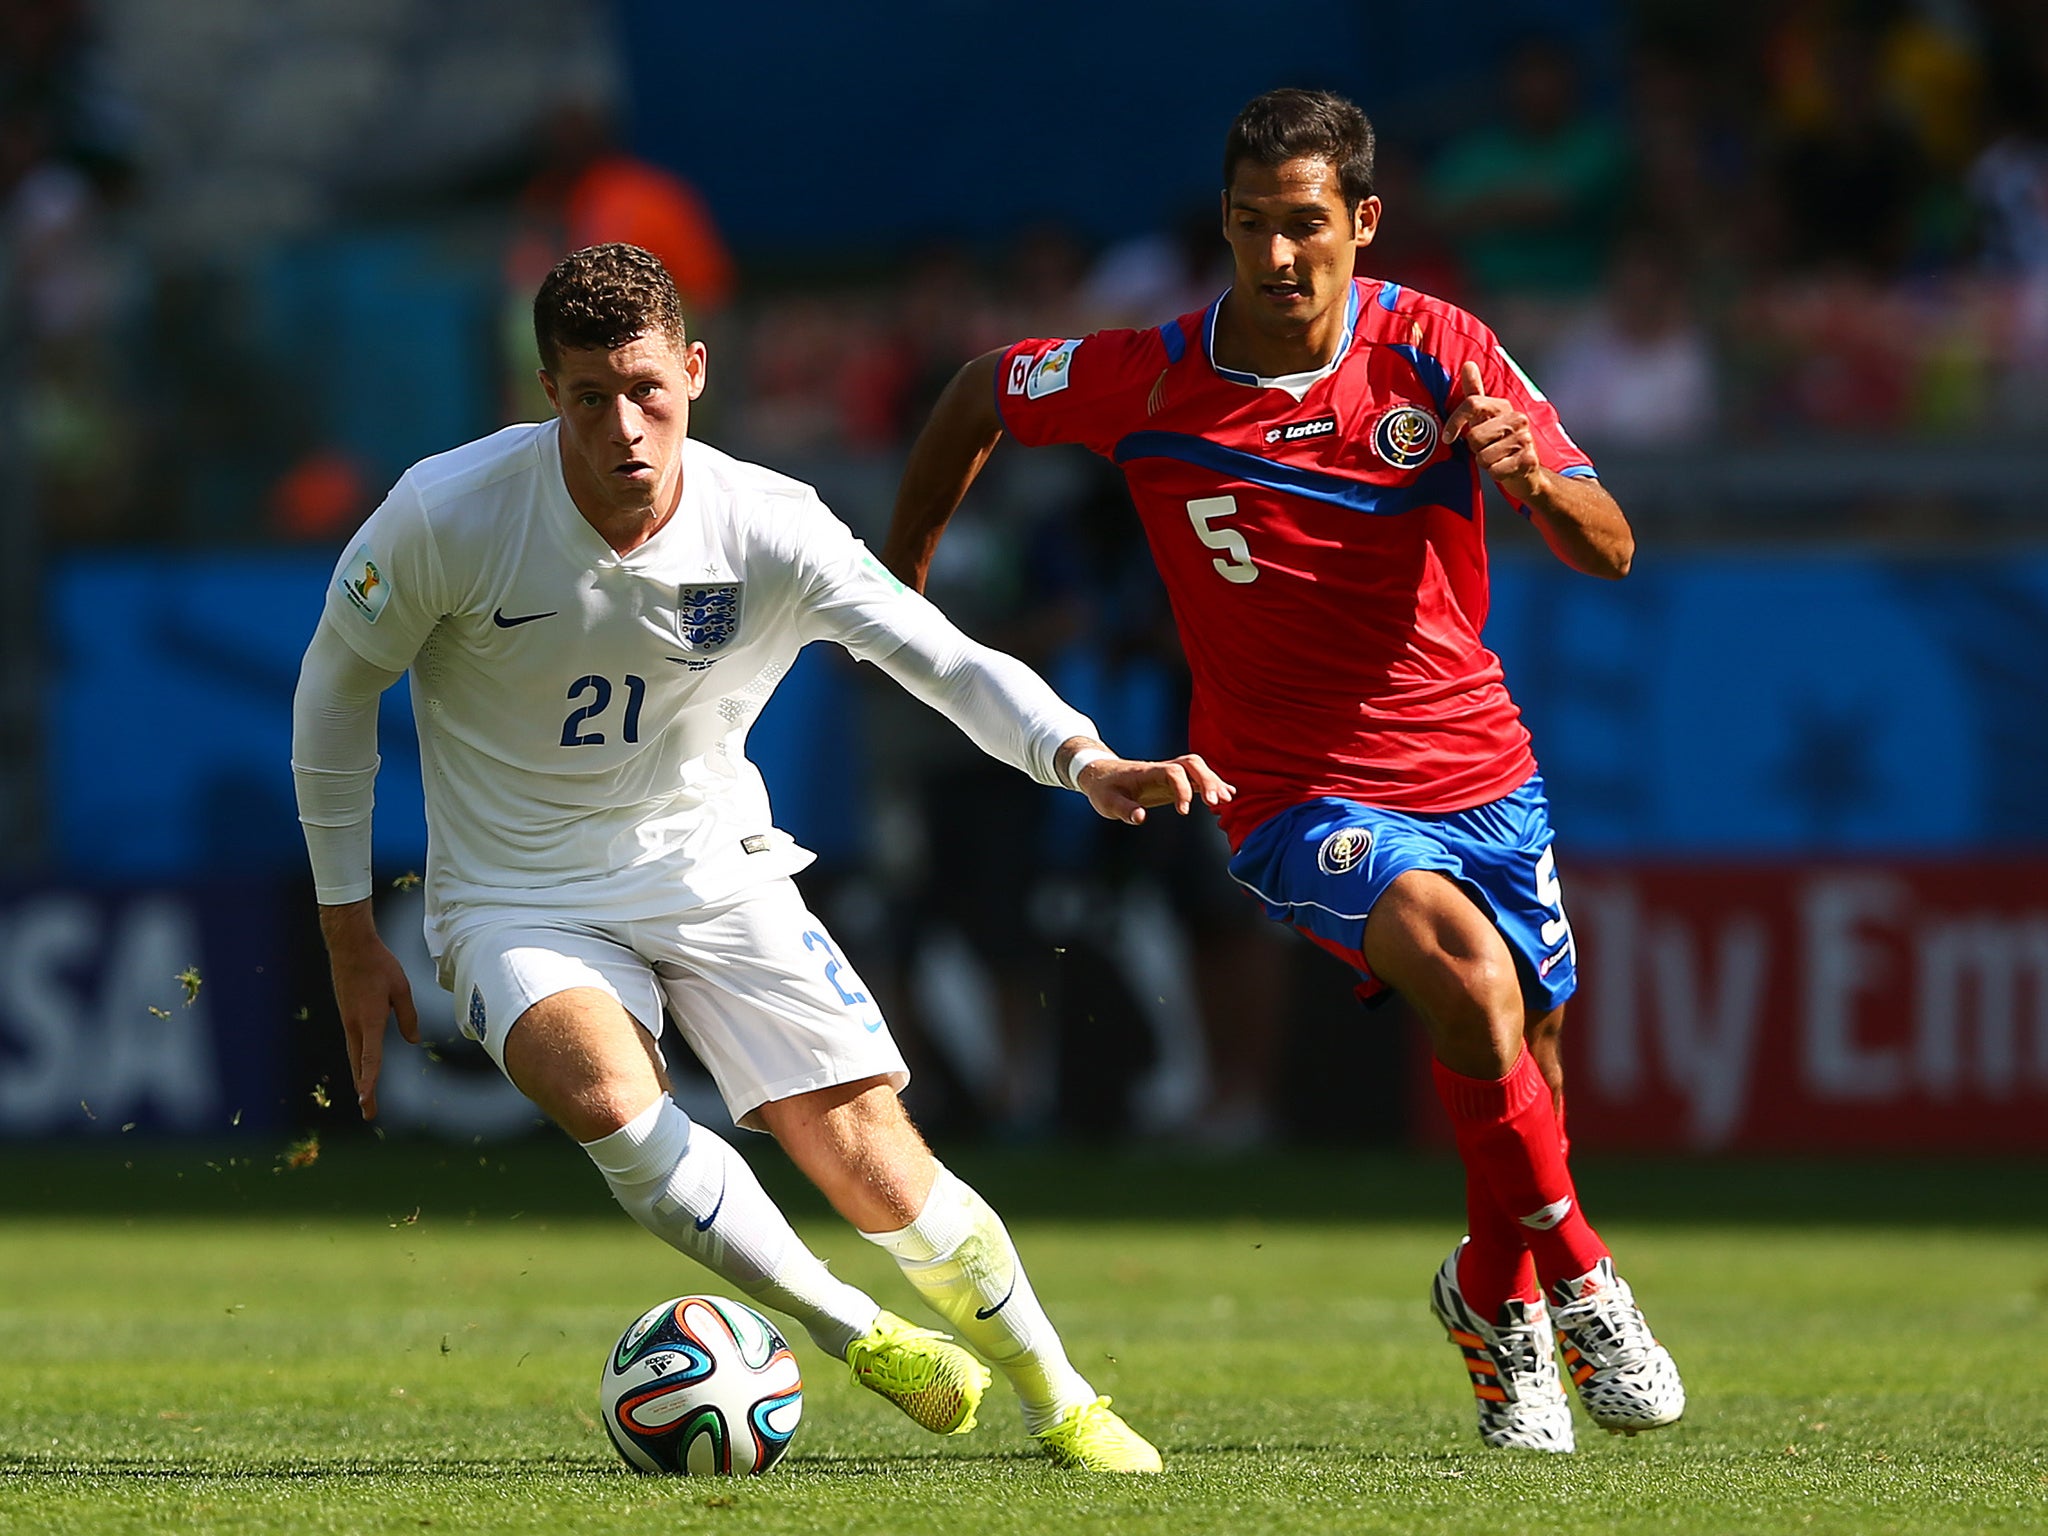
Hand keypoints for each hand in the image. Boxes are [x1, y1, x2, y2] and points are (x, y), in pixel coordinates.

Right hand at [318, 902, 418, 1120]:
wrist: (350, 946)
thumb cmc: (379, 965)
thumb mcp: (402, 989)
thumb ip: (408, 1017)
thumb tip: (413, 1041)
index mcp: (368, 1021)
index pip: (370, 1058)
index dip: (369, 1081)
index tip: (366, 1100)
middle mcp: (354, 1025)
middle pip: (359, 1065)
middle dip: (364, 1091)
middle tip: (369, 1114)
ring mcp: (347, 1020)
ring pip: (354, 1056)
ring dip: (360, 1078)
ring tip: (365, 1098)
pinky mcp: (346, 1014)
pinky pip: (353, 1043)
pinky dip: (358, 1060)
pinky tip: (362, 1067)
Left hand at [1077, 753, 1234, 824]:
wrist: (1101, 774)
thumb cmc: (1103, 788)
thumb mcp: (1106, 802)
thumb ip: (1124, 809)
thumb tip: (1141, 817)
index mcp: (1147, 772)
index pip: (1173, 772)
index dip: (1183, 789)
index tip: (1184, 812)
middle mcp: (1162, 769)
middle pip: (1192, 764)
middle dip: (1208, 780)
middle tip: (1217, 803)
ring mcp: (1169, 774)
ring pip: (1198, 769)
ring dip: (1214, 782)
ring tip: (1227, 801)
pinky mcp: (1172, 782)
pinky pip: (1196, 779)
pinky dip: (1212, 785)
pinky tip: (1227, 796)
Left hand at [1444, 359, 1545, 502]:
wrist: (1526, 472)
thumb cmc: (1500, 443)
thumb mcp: (1485, 417)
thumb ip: (1475, 392)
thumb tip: (1468, 365)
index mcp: (1504, 407)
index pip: (1472, 403)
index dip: (1455, 422)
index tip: (1448, 437)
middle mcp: (1518, 419)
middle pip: (1474, 436)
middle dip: (1475, 449)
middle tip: (1487, 449)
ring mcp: (1525, 440)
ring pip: (1483, 457)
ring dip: (1485, 463)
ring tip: (1497, 459)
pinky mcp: (1528, 461)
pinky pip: (1495, 471)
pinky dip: (1496, 474)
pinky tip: (1505, 469)